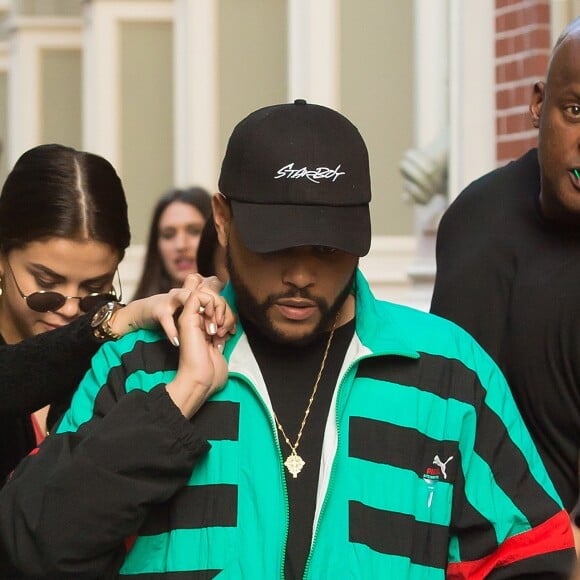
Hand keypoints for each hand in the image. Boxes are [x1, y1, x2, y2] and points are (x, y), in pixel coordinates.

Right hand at [108, 273, 235, 347]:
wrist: (145, 313)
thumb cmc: (173, 315)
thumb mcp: (195, 316)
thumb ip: (212, 319)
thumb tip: (231, 331)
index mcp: (196, 295)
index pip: (217, 293)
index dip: (226, 309)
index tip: (231, 330)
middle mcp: (186, 294)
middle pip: (207, 292)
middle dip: (217, 309)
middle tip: (221, 331)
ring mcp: (171, 300)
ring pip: (188, 296)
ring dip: (200, 314)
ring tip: (209, 332)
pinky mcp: (158, 310)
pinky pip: (166, 319)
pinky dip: (172, 330)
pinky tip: (177, 342)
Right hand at [165, 288, 228, 417]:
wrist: (200, 380)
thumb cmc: (211, 372)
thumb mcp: (221, 347)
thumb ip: (222, 333)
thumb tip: (229, 323)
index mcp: (203, 329)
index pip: (219, 309)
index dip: (229, 315)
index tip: (230, 332)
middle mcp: (196, 322)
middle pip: (215, 298)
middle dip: (227, 310)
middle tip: (226, 329)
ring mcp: (190, 318)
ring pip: (207, 293)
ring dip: (220, 306)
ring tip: (219, 326)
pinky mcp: (186, 317)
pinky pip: (197, 295)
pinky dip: (211, 303)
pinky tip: (214, 321)